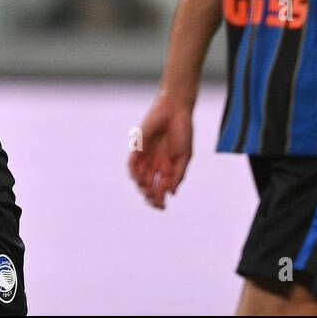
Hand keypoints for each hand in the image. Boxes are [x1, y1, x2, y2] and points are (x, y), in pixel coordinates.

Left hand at [129, 91, 193, 208]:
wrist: (175, 110)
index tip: (162, 207)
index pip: (160, 188)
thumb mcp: (184, 156)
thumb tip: (172, 193)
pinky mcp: (138, 146)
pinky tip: (139, 179)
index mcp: (167, 167)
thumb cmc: (182, 132)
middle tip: (154, 202)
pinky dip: (134, 172)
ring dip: (142, 187)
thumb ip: (178, 174)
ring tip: (147, 191)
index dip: (160, 199)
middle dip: (150, 196)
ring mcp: (146, 156)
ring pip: (139, 177)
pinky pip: (132, 163)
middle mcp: (155, 163)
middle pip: (149, 186)